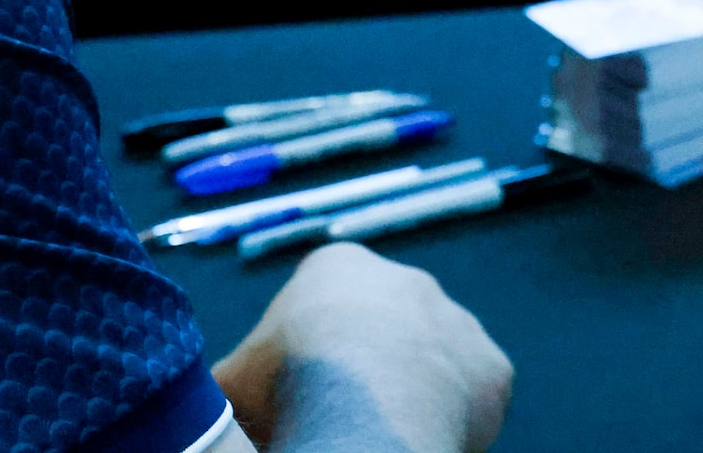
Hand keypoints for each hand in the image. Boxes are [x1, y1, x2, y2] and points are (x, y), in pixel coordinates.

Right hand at [212, 244, 511, 452]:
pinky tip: (427, 441)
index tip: (304, 395)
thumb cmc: (289, 386)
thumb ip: (230, 378)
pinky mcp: (493, 368)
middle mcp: (408, 281)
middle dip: (370, 369)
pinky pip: (474, 396)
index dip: (315, 355)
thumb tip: (209, 398)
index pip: (328, 306)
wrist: (364, 414)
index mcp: (343, 268)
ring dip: (418, 392)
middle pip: (386, 330)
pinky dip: (456, 420)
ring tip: (388, 435)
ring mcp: (457, 321)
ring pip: (435, 361)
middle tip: (348, 419)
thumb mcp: (235, 378)